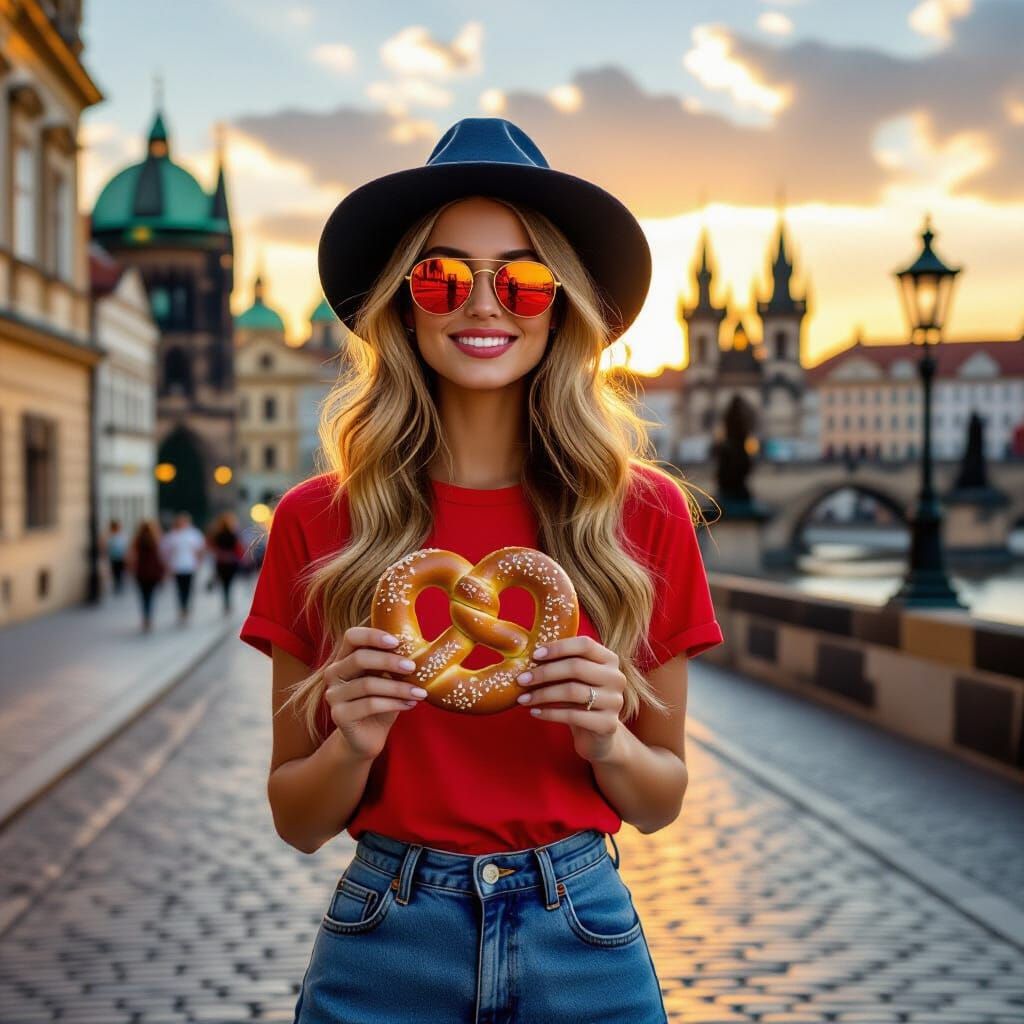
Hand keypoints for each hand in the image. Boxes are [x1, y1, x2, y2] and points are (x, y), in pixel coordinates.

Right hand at [323, 628, 428, 761]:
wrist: (369, 735)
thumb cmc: (382, 700)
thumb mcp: (388, 677)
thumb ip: (395, 661)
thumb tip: (422, 647)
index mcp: (344, 657)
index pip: (352, 636)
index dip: (372, 635)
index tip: (397, 641)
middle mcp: (334, 673)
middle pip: (359, 659)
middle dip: (389, 661)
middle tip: (413, 667)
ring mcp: (333, 695)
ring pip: (367, 684)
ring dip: (398, 687)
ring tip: (420, 692)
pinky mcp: (339, 715)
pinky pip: (369, 705)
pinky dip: (393, 703)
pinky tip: (410, 704)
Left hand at [515, 635, 625, 763]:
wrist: (597, 736)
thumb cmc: (579, 700)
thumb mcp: (574, 679)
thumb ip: (560, 664)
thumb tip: (525, 656)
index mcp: (609, 659)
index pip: (584, 645)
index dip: (558, 647)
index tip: (534, 655)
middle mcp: (616, 678)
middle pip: (576, 667)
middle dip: (544, 672)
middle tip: (521, 679)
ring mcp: (614, 701)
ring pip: (572, 691)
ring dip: (542, 694)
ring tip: (522, 699)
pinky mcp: (608, 724)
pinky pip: (572, 716)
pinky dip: (549, 713)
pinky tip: (534, 712)